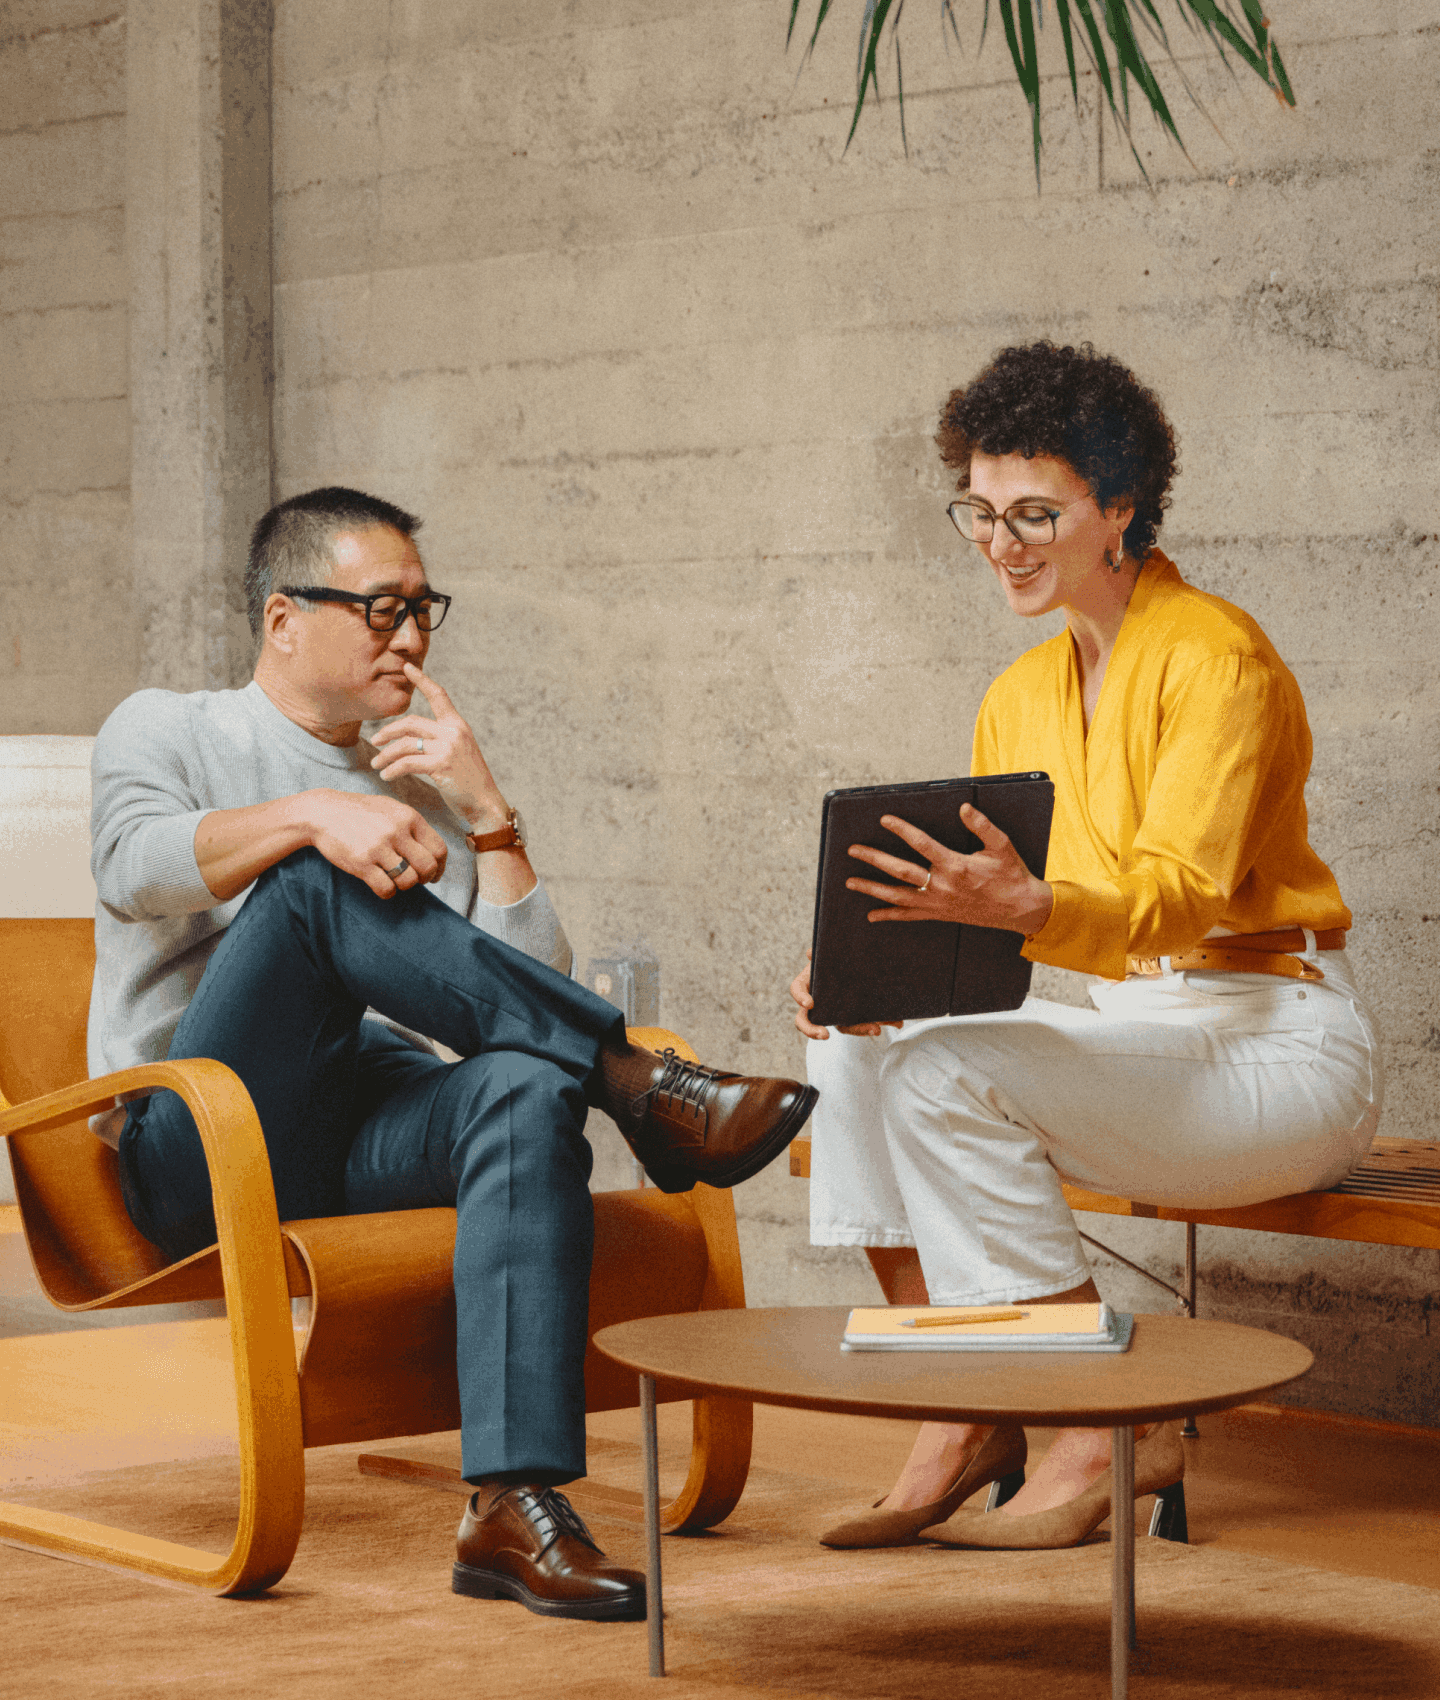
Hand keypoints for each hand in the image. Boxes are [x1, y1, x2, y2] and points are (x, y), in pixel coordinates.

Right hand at [306, 790, 447, 898]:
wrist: (323, 813)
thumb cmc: (360, 812)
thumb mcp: (390, 808)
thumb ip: (412, 825)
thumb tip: (434, 851)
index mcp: (409, 817)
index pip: (439, 849)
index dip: (440, 866)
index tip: (434, 874)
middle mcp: (396, 831)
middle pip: (427, 867)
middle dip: (425, 878)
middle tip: (416, 879)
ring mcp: (378, 847)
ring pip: (408, 881)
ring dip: (404, 885)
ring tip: (395, 879)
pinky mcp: (361, 863)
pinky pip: (386, 889)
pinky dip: (387, 892)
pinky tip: (380, 884)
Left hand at [369, 662, 510, 832]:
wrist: (485, 802)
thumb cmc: (469, 780)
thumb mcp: (459, 752)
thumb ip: (441, 739)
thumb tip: (413, 737)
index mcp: (458, 725)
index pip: (439, 695)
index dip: (422, 680)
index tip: (407, 667)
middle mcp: (454, 732)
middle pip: (411, 722)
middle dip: (388, 731)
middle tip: (375, 741)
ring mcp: (448, 748)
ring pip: (405, 744)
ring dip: (385, 755)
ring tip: (376, 765)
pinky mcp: (442, 766)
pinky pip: (407, 763)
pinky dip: (392, 770)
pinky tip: (386, 776)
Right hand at [789, 948, 901, 1040]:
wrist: (860, 958)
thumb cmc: (840, 954)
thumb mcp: (834, 950)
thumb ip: (824, 950)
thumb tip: (809, 953)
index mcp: (810, 980)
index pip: (797, 989)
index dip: (800, 997)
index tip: (809, 1004)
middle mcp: (819, 999)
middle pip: (808, 1020)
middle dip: (813, 1030)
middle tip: (824, 1035)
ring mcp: (838, 1010)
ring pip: (841, 1026)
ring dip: (858, 1030)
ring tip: (876, 1030)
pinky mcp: (858, 1014)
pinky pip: (865, 1023)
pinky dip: (879, 1022)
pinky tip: (896, 1022)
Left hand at [844, 803, 1053, 934]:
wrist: (1020, 909)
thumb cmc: (1011, 875)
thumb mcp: (1002, 846)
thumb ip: (982, 826)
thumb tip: (964, 808)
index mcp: (955, 865)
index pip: (921, 843)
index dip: (901, 829)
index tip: (884, 819)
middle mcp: (942, 885)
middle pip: (900, 870)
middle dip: (874, 858)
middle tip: (854, 849)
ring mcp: (938, 903)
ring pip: (898, 896)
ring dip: (872, 888)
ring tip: (850, 882)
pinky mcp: (939, 914)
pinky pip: (909, 916)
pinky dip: (889, 916)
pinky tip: (871, 915)